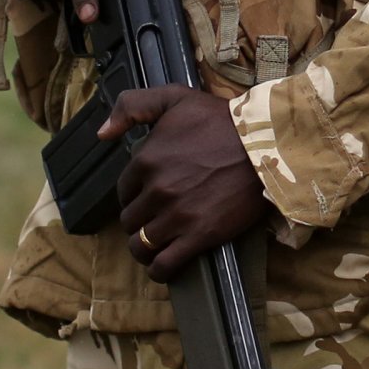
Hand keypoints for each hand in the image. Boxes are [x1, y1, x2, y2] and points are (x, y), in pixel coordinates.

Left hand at [99, 86, 271, 280]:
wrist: (265, 144)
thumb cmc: (221, 120)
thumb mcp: (174, 97)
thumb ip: (131, 107)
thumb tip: (102, 134)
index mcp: (146, 160)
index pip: (123, 191)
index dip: (133, 195)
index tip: (145, 196)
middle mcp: (157, 191)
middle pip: (131, 220)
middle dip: (138, 221)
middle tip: (153, 220)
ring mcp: (177, 216)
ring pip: (142, 245)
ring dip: (143, 248)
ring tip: (152, 247)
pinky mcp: (200, 235)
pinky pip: (165, 264)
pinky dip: (159, 271)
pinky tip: (160, 268)